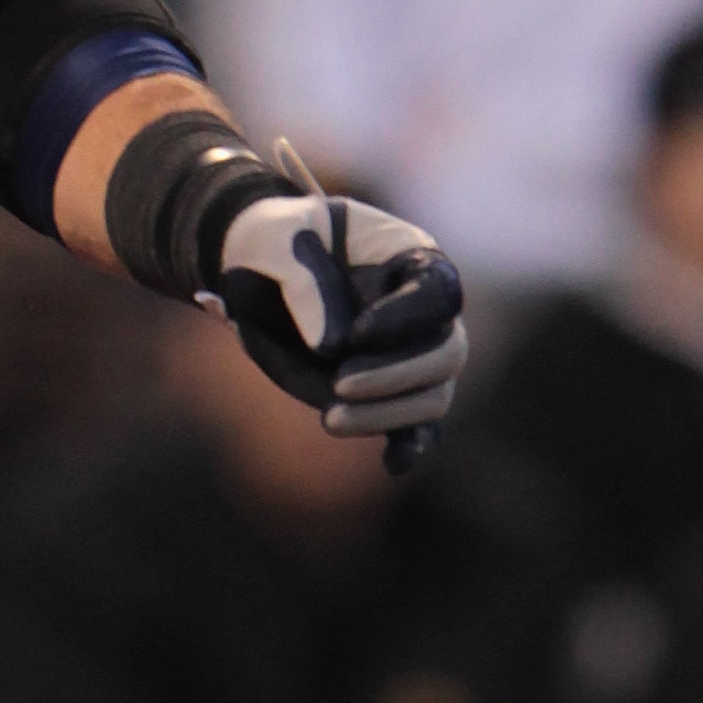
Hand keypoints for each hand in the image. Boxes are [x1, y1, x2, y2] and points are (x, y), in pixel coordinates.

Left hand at [208, 168, 466, 470]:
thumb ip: (304, 281)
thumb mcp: (274, 239)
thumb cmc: (271, 240)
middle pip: (447, 353)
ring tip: (330, 420)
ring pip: (433, 396)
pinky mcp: (386, 390)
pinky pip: (416, 425)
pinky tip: (393, 463)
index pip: (439, 291)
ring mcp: (410, 354)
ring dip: (390, 414)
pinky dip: (408, 445)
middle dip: (398, 375)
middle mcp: (422, 310)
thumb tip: (332, 348)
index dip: (405, 318)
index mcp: (410, 257)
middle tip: (339, 384)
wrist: (254, 265)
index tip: (355, 335)